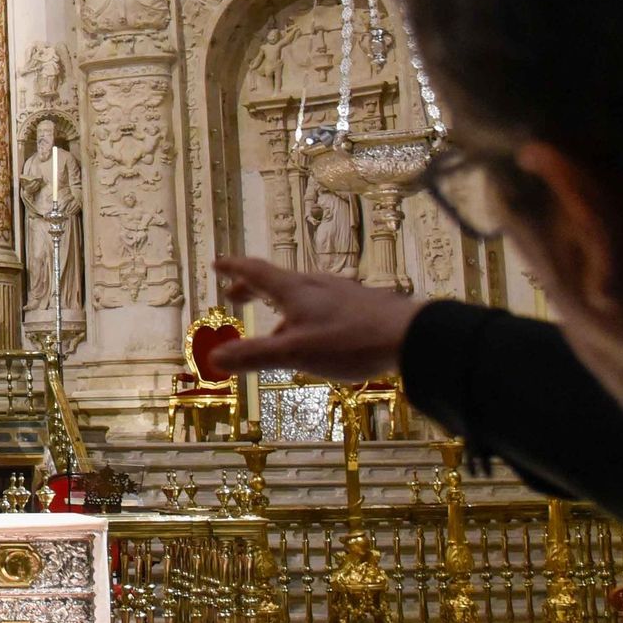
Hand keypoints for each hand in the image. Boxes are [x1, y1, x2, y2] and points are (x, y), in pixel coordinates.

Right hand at [213, 255, 422, 380]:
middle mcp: (314, 285)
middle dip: (252, 288)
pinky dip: (305, 315)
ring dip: (280, 306)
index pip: (255, 272)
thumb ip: (254, 355)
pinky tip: (318, 336)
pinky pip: (322, 305)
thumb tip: (213, 358)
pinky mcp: (359, 305)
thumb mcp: (294, 353)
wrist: (408, 336)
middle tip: (235, 296)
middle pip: (276, 281)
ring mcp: (339, 293)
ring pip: (301, 295)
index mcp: (293, 290)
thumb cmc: (348, 341)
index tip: (217, 265)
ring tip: (276, 328)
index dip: (233, 268)